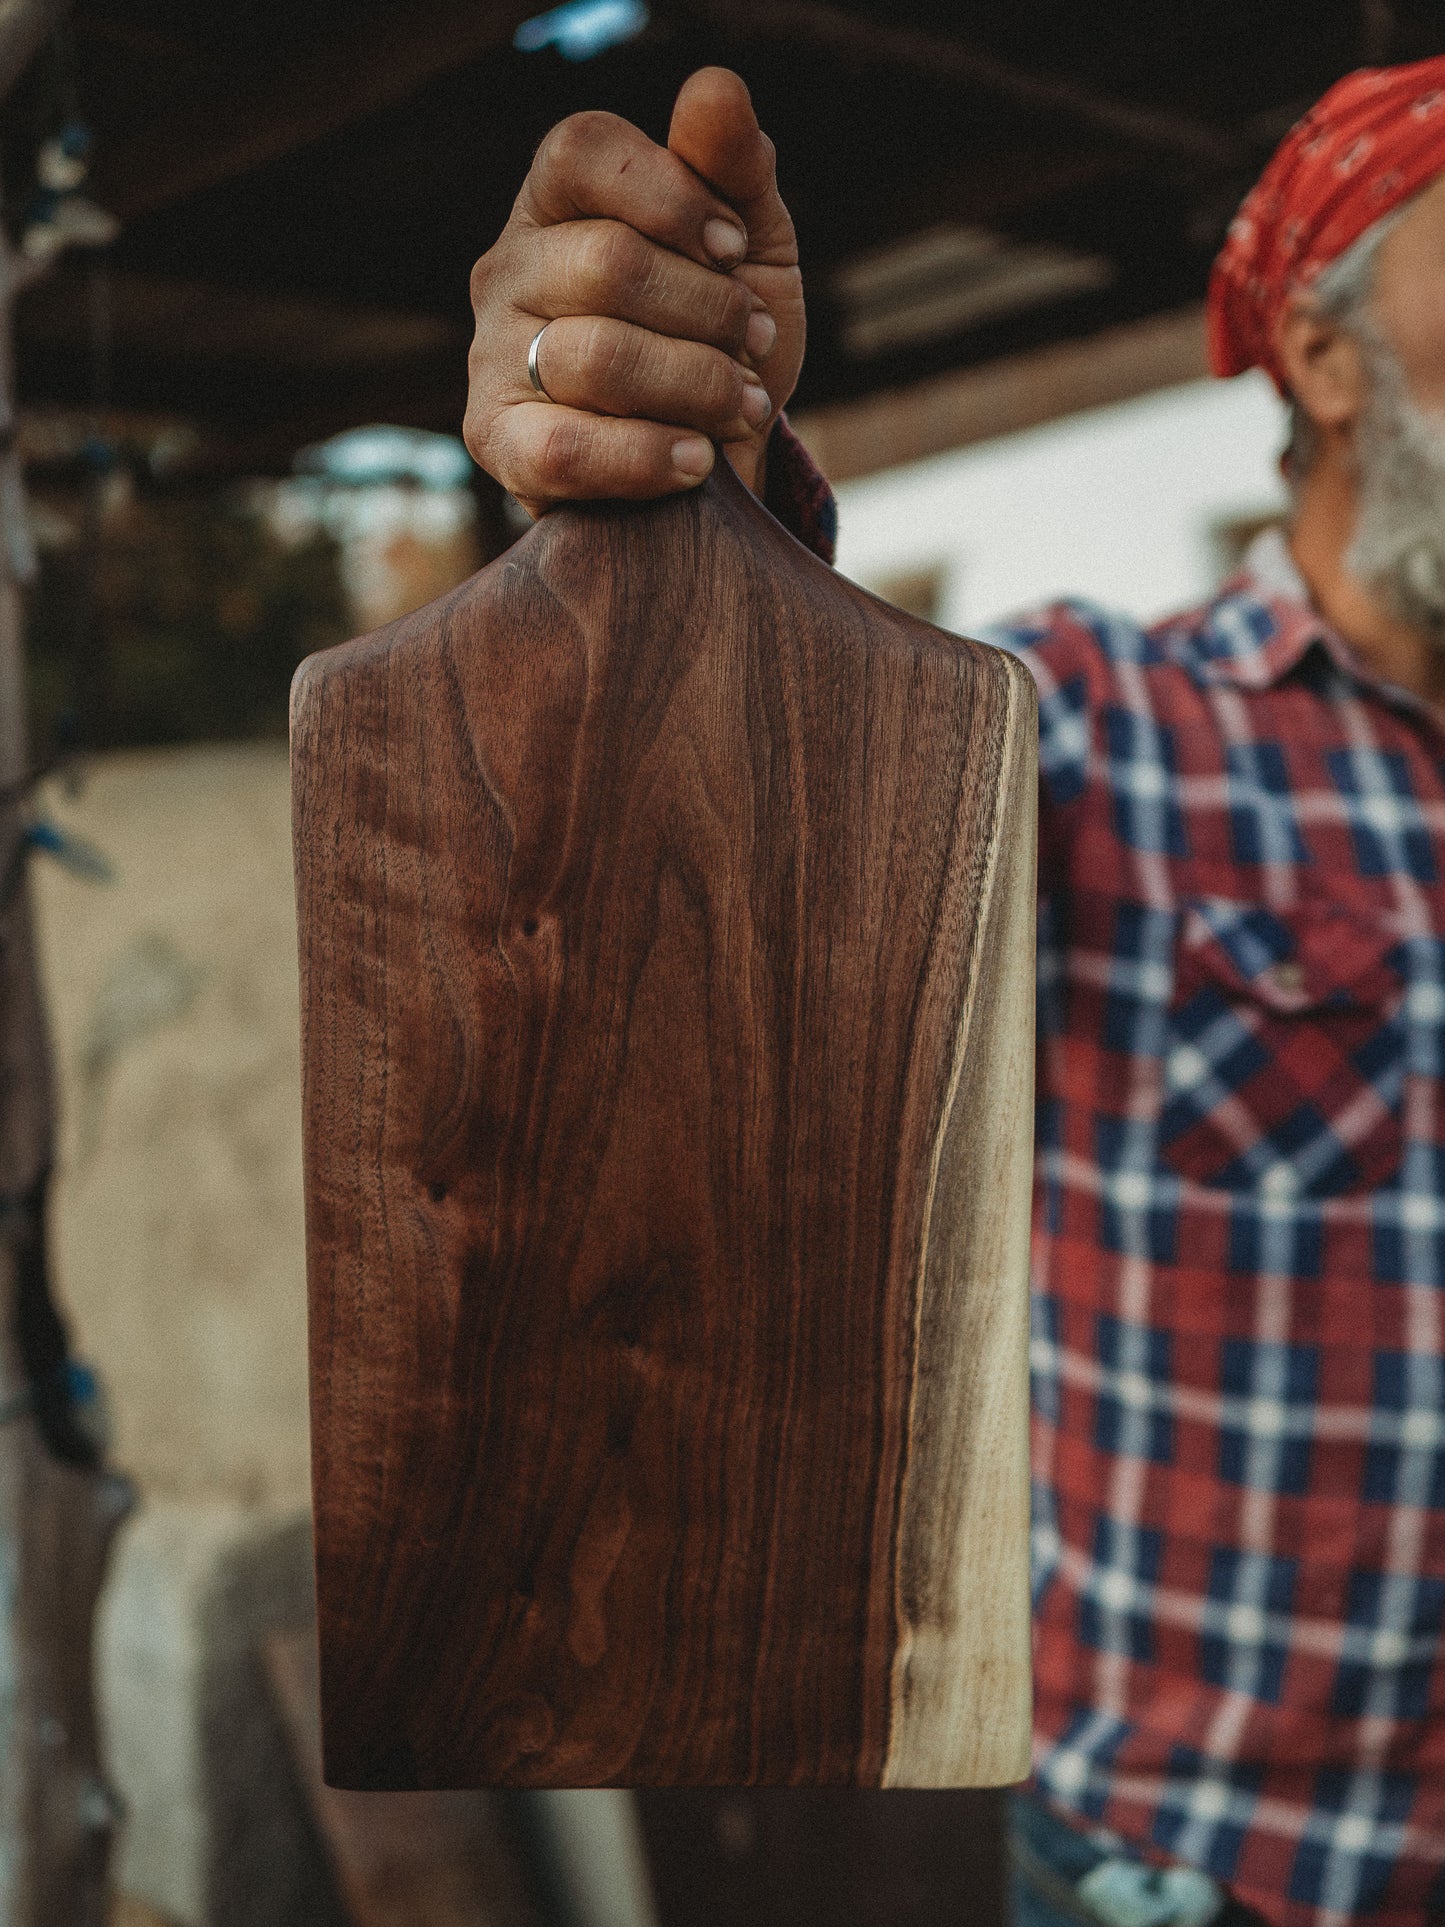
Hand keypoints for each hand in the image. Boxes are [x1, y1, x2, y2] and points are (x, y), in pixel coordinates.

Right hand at [463, 67, 805, 516]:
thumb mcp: (750, 248)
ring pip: (596, 357)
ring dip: (697, 385)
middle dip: (708, 309)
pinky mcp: (496, 443)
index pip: (583, 150)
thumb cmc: (722, 341)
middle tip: (754, 342)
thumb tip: (714, 89)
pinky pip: (565, 448)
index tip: (733, 247)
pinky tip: (697, 460)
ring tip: (741, 407)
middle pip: (607, 262)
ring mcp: (491, 357)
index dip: (671, 194)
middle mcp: (507, 270)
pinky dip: (648, 456)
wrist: (714, 461)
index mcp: (555, 201)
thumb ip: (734, 168)